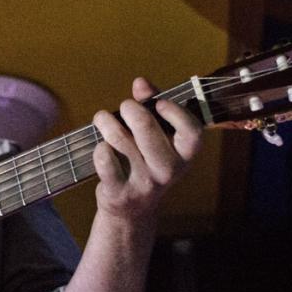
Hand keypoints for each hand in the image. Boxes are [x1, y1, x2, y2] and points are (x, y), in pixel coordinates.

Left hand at [90, 77, 202, 222]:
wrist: (131, 209)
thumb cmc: (145, 161)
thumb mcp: (157, 136)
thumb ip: (152, 106)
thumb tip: (140, 82)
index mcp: (184, 156)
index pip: (192, 132)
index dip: (176, 113)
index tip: (159, 103)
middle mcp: (168, 170)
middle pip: (148, 130)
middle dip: (132, 110)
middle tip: (125, 106)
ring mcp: (144, 183)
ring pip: (120, 141)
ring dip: (107, 123)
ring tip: (102, 119)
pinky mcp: (119, 191)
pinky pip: (105, 161)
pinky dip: (99, 148)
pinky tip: (101, 146)